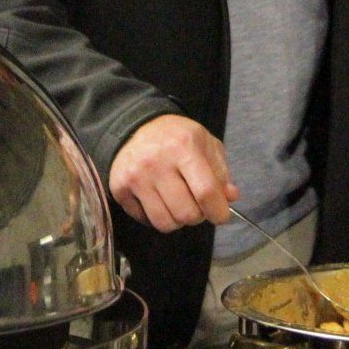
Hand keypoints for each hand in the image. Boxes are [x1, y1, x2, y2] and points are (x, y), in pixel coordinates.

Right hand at [107, 114, 238, 231]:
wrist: (135, 126)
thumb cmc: (176, 137)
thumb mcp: (205, 143)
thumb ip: (220, 172)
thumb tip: (229, 198)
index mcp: (183, 147)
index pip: (206, 192)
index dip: (219, 211)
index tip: (221, 215)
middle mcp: (157, 162)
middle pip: (186, 213)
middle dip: (197, 216)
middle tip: (196, 204)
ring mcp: (135, 177)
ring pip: (165, 223)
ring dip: (177, 220)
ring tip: (177, 203)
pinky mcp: (119, 189)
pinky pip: (145, 221)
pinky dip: (156, 217)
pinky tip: (158, 199)